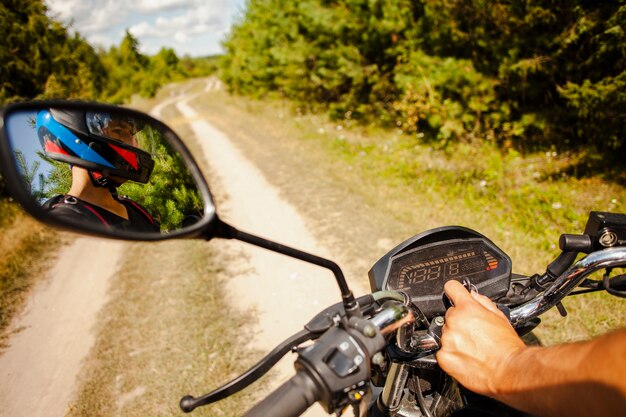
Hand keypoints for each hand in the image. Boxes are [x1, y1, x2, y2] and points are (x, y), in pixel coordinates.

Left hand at [436, 280, 525, 396]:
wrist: (509, 372)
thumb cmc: (507, 346)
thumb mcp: (500, 316)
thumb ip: (483, 302)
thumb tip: (473, 295)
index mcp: (468, 308)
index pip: (452, 288)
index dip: (454, 291)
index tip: (454, 294)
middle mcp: (454, 321)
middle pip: (450, 315)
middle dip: (459, 322)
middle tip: (474, 334)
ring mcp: (447, 339)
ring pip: (446, 333)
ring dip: (455, 339)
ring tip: (473, 348)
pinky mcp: (443, 356)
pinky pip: (443, 351)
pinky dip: (452, 355)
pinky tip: (467, 358)